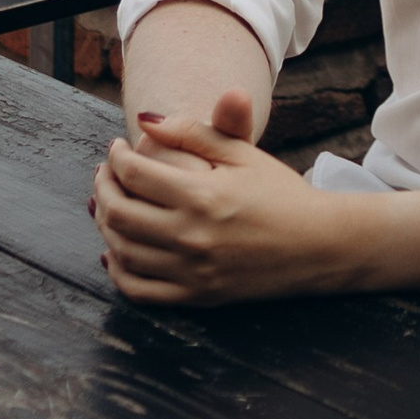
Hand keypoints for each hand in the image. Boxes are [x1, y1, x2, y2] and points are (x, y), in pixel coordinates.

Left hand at [94, 112, 373, 305]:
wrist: (317, 245)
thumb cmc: (280, 192)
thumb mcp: (241, 153)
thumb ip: (192, 131)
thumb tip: (144, 120)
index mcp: (203, 196)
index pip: (134, 173)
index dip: (115, 157)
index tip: (116, 147)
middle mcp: (192, 237)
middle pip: (118, 213)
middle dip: (102, 188)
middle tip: (105, 174)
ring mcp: (192, 273)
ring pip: (122, 252)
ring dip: (105, 225)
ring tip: (109, 205)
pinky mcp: (196, 298)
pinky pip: (138, 291)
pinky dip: (118, 271)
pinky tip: (116, 250)